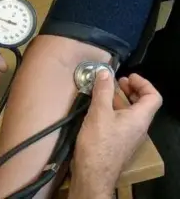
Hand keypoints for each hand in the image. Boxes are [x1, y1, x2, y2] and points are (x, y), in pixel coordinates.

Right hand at [70, 71, 161, 198]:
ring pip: (131, 114)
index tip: (127, 77)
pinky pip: (122, 123)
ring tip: (104, 94)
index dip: (143, 83)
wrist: (93, 174)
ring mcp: (129, 137)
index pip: (153, 96)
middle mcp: (139, 128)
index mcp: (140, 118)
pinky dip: (114, 112)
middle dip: (131, 90)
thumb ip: (103, 91)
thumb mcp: (99, 113)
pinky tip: (98, 112)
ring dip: (120, 101)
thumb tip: (105, 72)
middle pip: (143, 104)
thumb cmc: (98, 143)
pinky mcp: (119, 144)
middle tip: (116, 82)